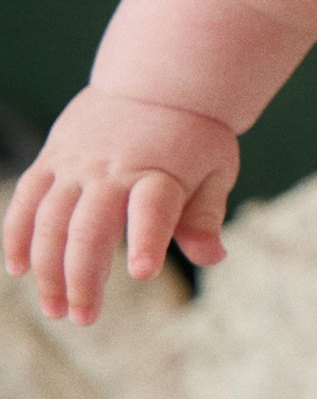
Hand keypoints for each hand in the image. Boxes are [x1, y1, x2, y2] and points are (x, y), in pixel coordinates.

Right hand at [3, 86, 237, 323]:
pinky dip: (18, 235)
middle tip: (85, 318)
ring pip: (51, 222)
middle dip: (83, 278)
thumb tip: (213, 256)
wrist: (160, 79)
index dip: (147, 239)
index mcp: (160, 173)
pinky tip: (19, 269)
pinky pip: (27, 200)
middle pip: (89, 228)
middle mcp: (114, 170)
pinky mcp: (52, 159)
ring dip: (48, 269)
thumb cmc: (194, 136)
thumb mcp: (215, 169)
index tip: (142, 272)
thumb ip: (206, 215)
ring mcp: (77, 164)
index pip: (153, 209)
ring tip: (55, 309)